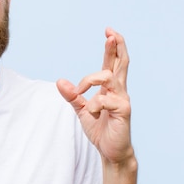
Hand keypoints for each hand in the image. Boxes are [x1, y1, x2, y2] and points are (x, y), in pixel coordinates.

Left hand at [56, 28, 133, 164]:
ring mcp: (123, 99)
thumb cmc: (100, 129)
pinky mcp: (124, 110)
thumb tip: (60, 81)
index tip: (108, 32)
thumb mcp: (82, 110)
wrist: (111, 151)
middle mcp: (119, 90)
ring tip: (81, 91)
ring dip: (90, 80)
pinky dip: (94, 104)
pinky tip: (92, 112)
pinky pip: (105, 100)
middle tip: (111, 33)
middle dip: (117, 46)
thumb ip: (73, 96)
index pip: (112, 63)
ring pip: (109, 77)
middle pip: (121, 63)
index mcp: (110, 88)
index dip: (112, 47)